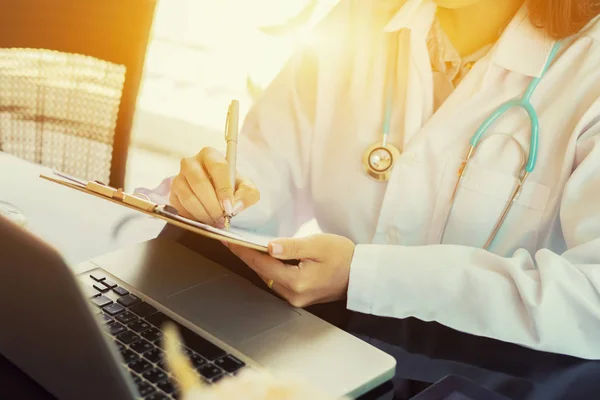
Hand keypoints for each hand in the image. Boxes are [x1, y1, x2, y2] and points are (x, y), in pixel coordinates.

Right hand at [170, 147, 259, 224]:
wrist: (217, 195)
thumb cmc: (231, 188)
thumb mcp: (245, 188)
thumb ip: (247, 194)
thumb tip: (235, 206)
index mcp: (210, 155)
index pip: (217, 167)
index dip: (224, 188)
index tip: (229, 207)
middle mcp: (191, 163)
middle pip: (199, 182)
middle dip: (212, 204)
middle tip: (221, 217)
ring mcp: (178, 177)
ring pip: (188, 197)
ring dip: (203, 213)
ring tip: (214, 221)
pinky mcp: (172, 193)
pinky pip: (180, 207)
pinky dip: (193, 217)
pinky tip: (203, 220)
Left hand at [226, 234, 355, 307]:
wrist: (360, 274)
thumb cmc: (343, 256)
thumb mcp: (317, 245)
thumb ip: (292, 247)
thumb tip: (269, 247)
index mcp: (296, 282)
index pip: (261, 263)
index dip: (243, 251)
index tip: (229, 241)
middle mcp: (292, 294)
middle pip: (262, 272)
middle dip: (247, 256)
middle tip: (232, 241)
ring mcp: (295, 298)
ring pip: (268, 277)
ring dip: (257, 262)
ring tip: (244, 246)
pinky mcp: (299, 297)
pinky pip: (277, 281)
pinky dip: (269, 268)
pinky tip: (265, 257)